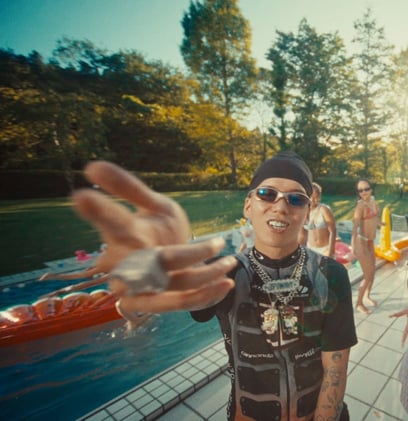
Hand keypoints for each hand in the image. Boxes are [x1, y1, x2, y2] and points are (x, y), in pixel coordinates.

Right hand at [72, 161, 236, 313]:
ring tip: (231, 259)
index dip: (99, 210)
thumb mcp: (152, 205)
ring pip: (177, 286)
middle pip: (153, 264)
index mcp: (124, 237)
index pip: (112, 222)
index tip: (81, 195)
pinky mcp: (162, 303)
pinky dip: (208, 296)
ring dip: (209, 273)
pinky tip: (227, 282)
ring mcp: (145, 289)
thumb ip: (129, 188)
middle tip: (218, 243)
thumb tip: (92, 166)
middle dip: (188, 255)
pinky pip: (185, 304)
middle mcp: (130, 266)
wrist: (168, 261)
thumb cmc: (156, 231)